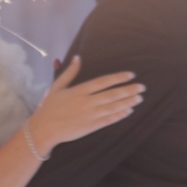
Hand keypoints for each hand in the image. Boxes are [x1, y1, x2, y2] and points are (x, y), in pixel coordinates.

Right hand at [27, 52, 143, 155]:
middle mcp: (86, 102)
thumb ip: (69, 72)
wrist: (43, 129)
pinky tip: (128, 111)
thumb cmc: (49, 107)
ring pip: (112, 107)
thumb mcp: (57, 86)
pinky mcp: (90, 127)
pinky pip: (108, 120)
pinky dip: (119, 116)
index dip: (118, 78)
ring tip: (139, 98)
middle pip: (112, 95)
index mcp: (79, 90)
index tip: (131, 75)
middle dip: (128, 90)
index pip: (103, 81)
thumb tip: (78, 57)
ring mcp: (89, 115)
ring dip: (127, 102)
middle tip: (142, 87)